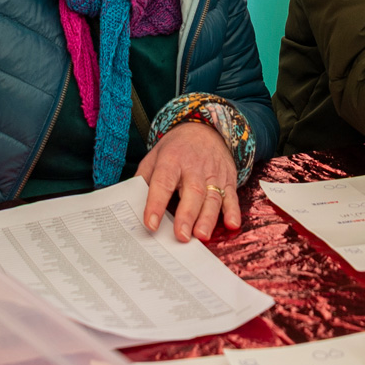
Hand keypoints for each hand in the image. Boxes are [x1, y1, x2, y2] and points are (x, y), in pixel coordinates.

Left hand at [136, 122, 240, 242]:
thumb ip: (144, 179)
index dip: (155, 204)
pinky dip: (233, 211)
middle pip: (192, 192)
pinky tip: (232, 224)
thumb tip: (131, 204)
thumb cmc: (176, 148)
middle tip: (181, 236)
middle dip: (187, 215)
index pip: (162, 183)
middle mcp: (194, 167)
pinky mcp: (228, 179)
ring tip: (201, 235)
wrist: (205, 128)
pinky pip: (232, 196)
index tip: (150, 224)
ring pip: (213, 197)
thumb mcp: (154, 156)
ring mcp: (213, 173)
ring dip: (208, 218)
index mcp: (171, 160)